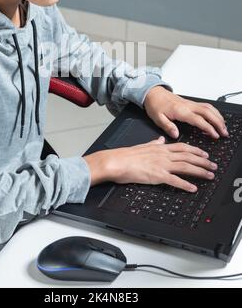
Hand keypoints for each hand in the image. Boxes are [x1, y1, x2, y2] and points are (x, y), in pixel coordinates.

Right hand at [85, 137, 217, 191]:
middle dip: (203, 161)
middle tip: (213, 165)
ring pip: (185, 166)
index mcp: (160, 147)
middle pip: (188, 156)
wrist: (116, 161)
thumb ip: (154, 143)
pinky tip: (193, 188)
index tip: (205, 154)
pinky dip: (185, 184)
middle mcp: (163, 155)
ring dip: (199, 171)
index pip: (182, 147)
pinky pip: (175, 180)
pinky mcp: (157, 176)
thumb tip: (160, 139)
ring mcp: (161, 165)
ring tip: (209, 176)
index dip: (196, 150)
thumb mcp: (142, 145)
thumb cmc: (126, 155)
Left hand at [144, 86, 228, 139]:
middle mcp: (187, 106)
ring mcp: (190, 103)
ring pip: (209, 108)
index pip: (198, 120)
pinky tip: (216, 117)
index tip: (215, 135)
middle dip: (218, 122)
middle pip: (208, 112)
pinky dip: (213, 112)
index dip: (208, 128)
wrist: (153, 92)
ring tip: (223, 126)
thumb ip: (167, 126)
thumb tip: (175, 134)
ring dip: (218, 116)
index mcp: (180, 111)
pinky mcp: (190, 103)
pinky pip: (205, 106)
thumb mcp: (157, 118)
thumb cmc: (155, 104)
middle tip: (224, 132)